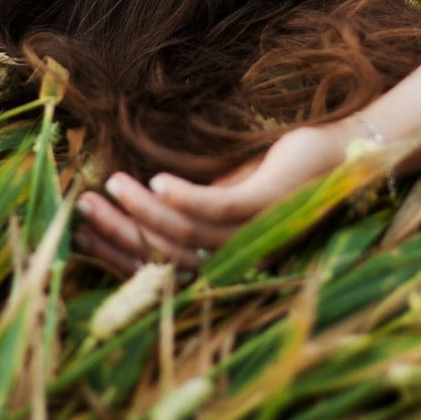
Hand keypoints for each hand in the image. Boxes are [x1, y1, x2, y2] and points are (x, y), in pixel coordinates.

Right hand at [75, 121, 352, 274]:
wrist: (343, 150)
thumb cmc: (277, 173)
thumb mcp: (222, 192)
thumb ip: (183, 208)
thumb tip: (127, 204)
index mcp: (222, 261)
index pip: (159, 269)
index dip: (117, 255)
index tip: (78, 233)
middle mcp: (237, 258)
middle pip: (166, 257)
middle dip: (119, 233)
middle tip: (83, 209)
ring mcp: (255, 234)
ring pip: (187, 234)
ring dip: (143, 210)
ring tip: (113, 185)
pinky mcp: (270, 204)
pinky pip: (219, 208)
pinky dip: (184, 198)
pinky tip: (157, 179)